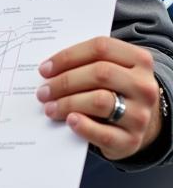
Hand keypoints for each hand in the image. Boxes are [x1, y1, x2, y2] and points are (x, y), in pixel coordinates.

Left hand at [37, 36, 161, 160]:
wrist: (135, 124)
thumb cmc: (112, 90)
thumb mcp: (109, 71)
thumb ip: (85, 63)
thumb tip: (48, 69)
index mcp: (139, 60)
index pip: (101, 48)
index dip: (68, 56)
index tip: (45, 68)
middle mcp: (144, 86)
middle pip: (100, 73)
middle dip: (64, 81)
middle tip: (43, 91)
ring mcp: (141, 114)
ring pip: (100, 101)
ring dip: (67, 103)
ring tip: (49, 107)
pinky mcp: (132, 140)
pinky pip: (104, 132)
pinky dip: (83, 126)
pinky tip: (70, 121)